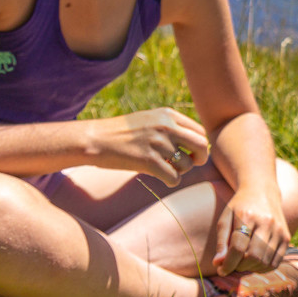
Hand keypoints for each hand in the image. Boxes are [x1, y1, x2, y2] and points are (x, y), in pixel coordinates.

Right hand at [90, 107, 208, 186]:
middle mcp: (166, 127)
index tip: (191, 152)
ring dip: (180, 171)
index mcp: (168, 115)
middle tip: (191, 163)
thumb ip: (170, 126)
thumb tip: (194, 142)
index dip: (199, 145)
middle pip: (202, 145)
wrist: (95, 139)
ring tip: (167, 168)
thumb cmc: (121, 132)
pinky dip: (171, 181)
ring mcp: (158, 144)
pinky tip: (162, 178)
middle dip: (200, 158)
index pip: (200, 131)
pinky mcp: (148, 161)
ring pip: (187, 165)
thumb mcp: (149, 119)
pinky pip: (174, 178)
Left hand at [213, 186, 290, 273]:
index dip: (228, 264)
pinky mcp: (286, 237)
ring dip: (250, 268)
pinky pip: (275, 263)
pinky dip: (263, 268)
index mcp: (248, 216)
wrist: (262, 191)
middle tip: (232, 264)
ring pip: (264, 261)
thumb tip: (218, 264)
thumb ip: (221, 241)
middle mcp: (266, 222)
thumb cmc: (240, 207)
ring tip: (242, 262)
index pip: (238, 247)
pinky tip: (254, 262)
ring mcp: (279, 230)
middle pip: (252, 256)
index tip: (221, 271)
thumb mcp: (225, 218)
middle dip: (239, 266)